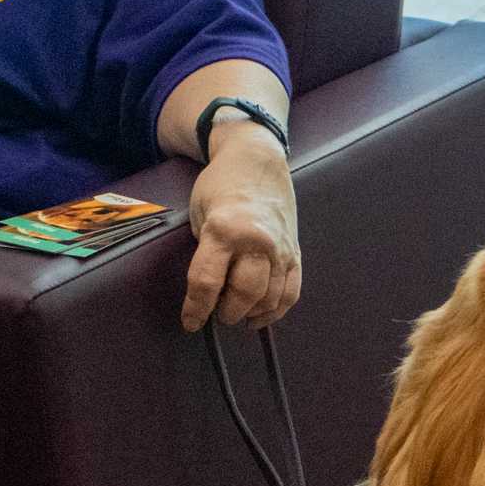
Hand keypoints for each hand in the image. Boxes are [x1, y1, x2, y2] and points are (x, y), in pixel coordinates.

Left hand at [181, 123, 299, 330]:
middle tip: (215, 314)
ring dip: (250, 313)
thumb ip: (204, 252)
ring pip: (269, 297)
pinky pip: (290, 292)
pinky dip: (276, 310)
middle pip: (244, 293)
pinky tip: (260, 315)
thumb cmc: (221, 186)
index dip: (196, 308)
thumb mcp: (199, 214)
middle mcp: (257, 241)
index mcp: (225, 230)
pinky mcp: (294, 253)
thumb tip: (208, 292)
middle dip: (226, 312)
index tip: (190, 323)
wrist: (257, 162)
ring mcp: (280, 249)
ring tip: (236, 314)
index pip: (207, 282)